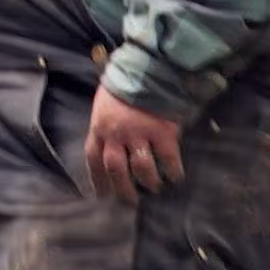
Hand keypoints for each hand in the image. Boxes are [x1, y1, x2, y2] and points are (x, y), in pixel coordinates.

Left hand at [85, 86, 184, 205]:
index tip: (103, 196)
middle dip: (123, 190)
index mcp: (100, 127)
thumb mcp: (105, 105)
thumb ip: (106, 127)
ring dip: (148, 182)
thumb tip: (109, 150)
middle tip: (131, 201)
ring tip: (154, 187)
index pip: (93, 160)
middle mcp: (117, 134)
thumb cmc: (125, 86)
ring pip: (141, 169)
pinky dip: (173, 172)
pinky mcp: (163, 132)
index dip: (97, 180)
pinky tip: (176, 177)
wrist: (149, 67)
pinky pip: (168, 160)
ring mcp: (140, 133)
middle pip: (115, 170)